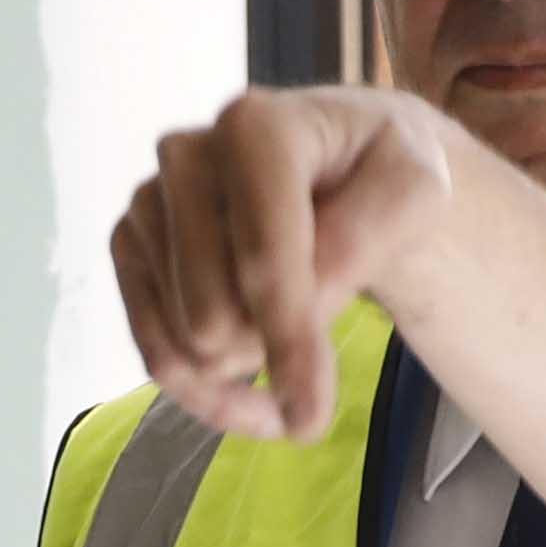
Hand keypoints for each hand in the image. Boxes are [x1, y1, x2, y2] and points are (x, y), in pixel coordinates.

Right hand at [109, 86, 462, 444]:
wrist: (338, 164)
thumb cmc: (378, 174)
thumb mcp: (414, 190)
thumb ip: (369, 233)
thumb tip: (306, 290)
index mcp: (254, 128)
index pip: (262, 261)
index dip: (287, 344)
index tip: (313, 417)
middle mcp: (184, 157)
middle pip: (214, 318)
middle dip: (274, 350)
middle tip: (323, 330)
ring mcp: (148, 204)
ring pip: (181, 346)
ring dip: (247, 378)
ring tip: (296, 360)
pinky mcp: (130, 249)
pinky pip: (155, 355)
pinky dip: (210, 396)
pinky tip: (256, 392)